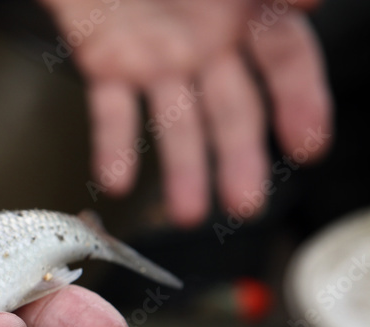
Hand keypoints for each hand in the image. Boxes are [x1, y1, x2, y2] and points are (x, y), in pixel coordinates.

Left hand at [41, 0, 331, 224]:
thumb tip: (313, 2)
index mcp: (248, 12)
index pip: (285, 65)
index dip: (300, 104)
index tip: (307, 147)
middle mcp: (208, 44)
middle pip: (232, 110)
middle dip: (238, 158)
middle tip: (243, 205)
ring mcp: (158, 59)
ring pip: (176, 123)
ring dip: (182, 170)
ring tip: (186, 213)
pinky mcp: (108, 64)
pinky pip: (111, 111)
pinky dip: (114, 146)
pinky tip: (117, 180)